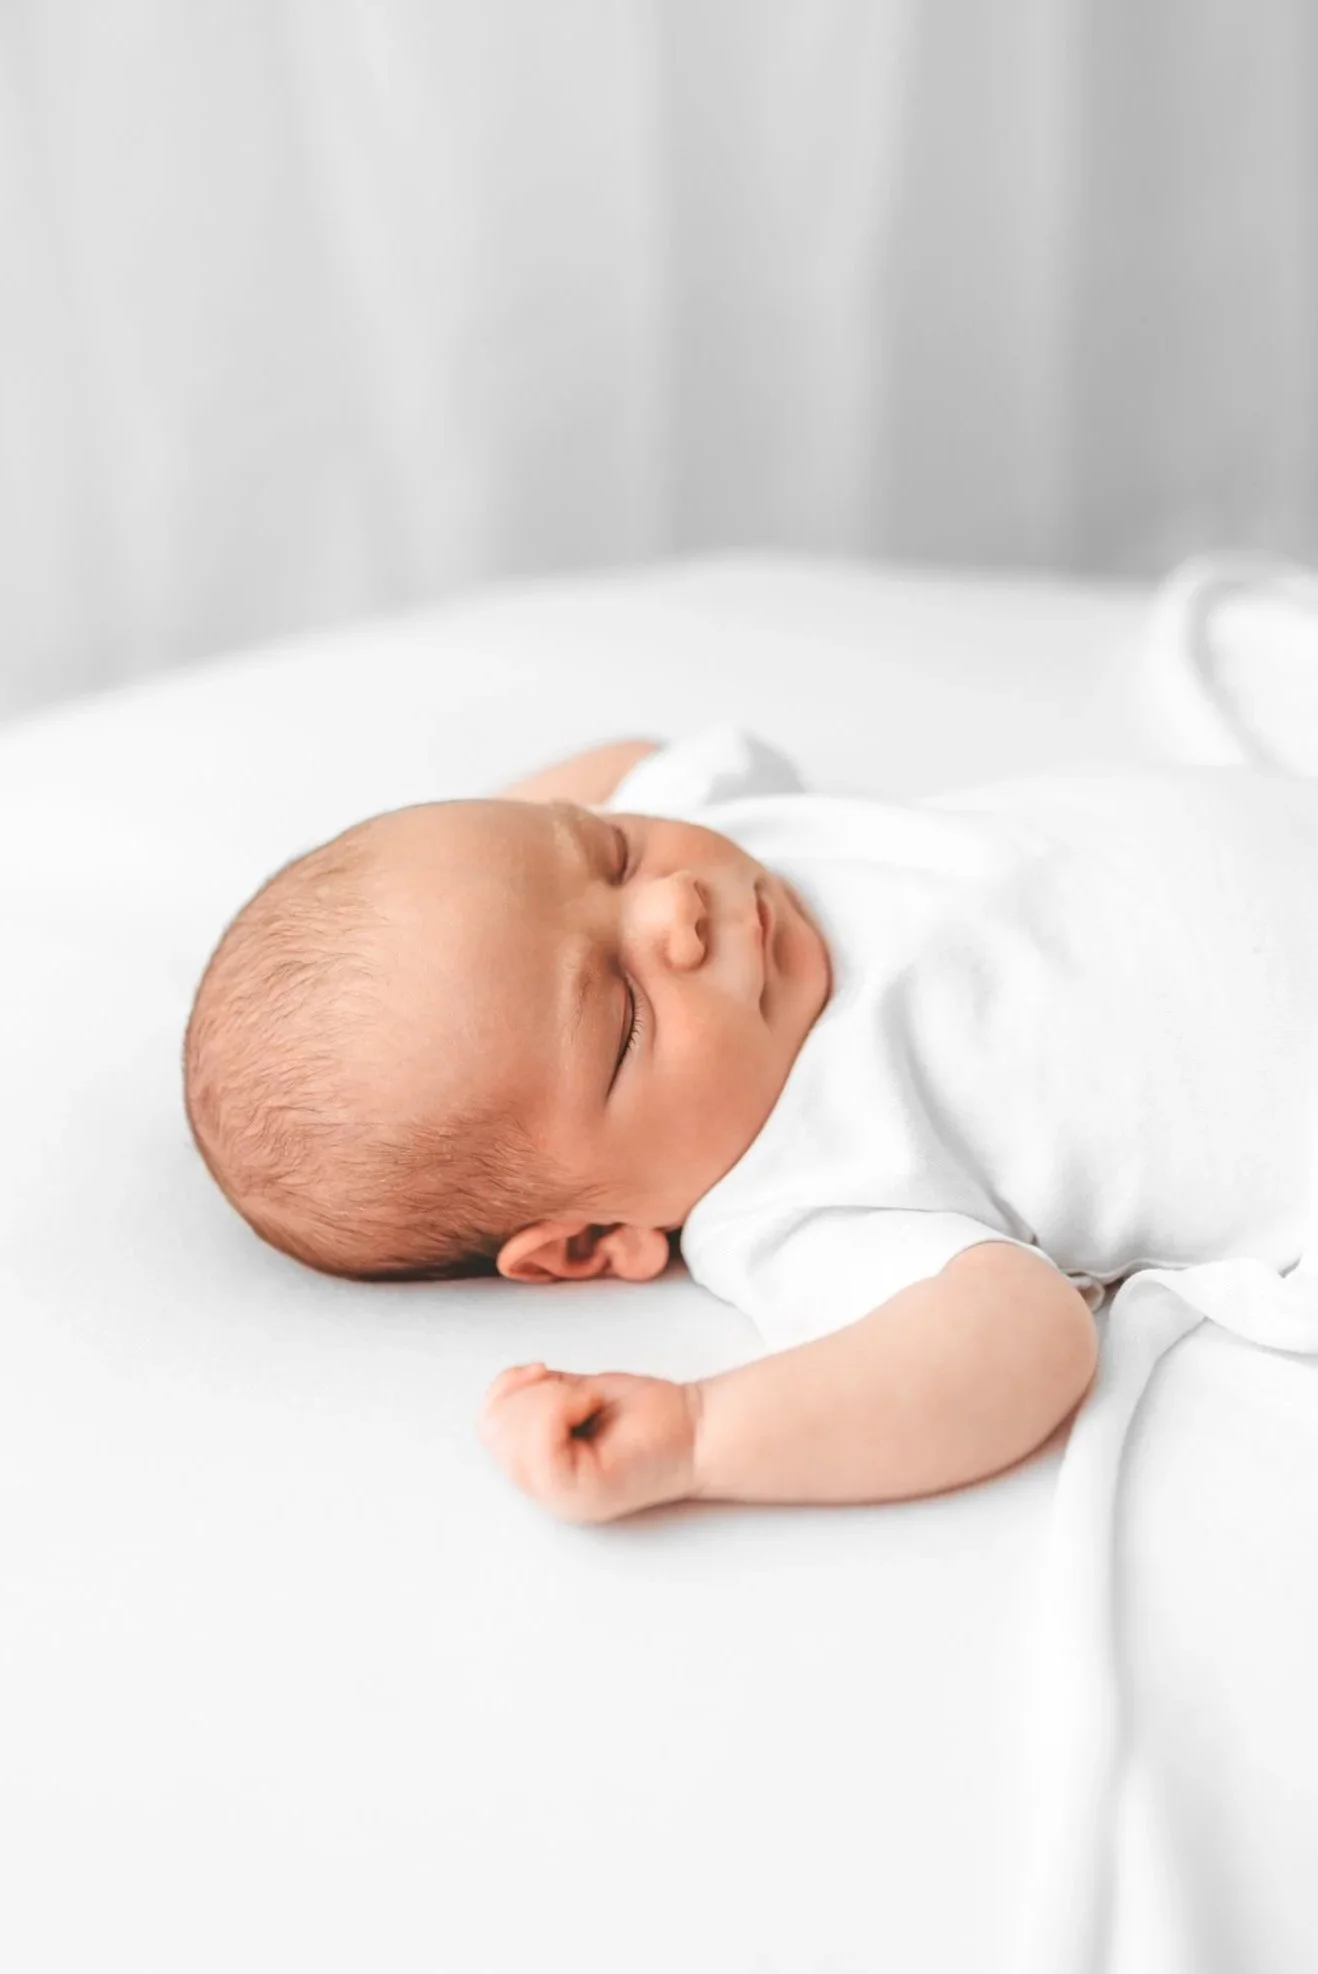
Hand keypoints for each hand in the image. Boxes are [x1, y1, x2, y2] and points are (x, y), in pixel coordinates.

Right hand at [477, 1362, 698, 1523]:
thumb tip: (506, 1389)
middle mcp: (545, 1492)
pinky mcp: (583, 1491)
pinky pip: (541, 1442)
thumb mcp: (575, 1396)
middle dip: (527, 1391)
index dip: (506, 1389)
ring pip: (513, 1435)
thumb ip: (537, 1400)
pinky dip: (560, 1405)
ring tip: (585, 1401)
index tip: (543, 1371)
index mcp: (541, 1469)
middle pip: (493, 1430)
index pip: (486, 1428)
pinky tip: (590, 1405)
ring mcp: (562, 1497)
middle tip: (573, 1390)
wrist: (701, 1430)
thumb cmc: (647, 1415)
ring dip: (546, 1396)